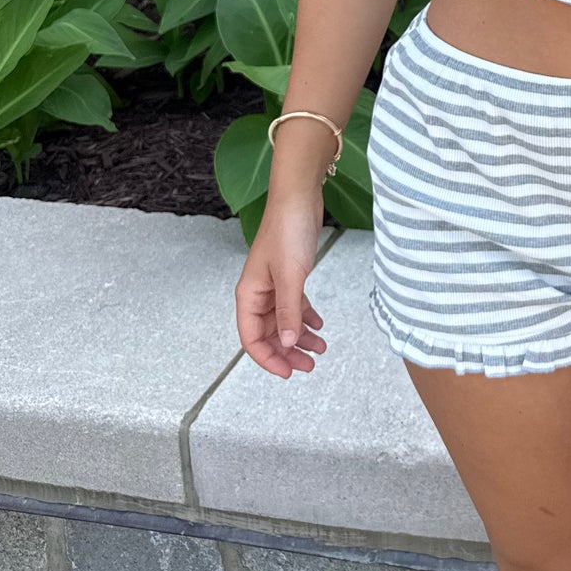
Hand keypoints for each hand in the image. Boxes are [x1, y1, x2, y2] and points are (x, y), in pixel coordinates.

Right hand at [235, 185, 327, 377]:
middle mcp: (258, 293)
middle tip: (310, 366)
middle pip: (268, 334)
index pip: (251, 338)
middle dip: (288, 352)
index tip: (289, 372)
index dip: (268, 359)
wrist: (300, 197)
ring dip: (300, 337)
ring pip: (284, 321)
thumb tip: (288, 345)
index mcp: (249, 295)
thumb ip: (289, 312)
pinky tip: (320, 326)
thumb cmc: (288, 231)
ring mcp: (274, 284)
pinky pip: (295, 305)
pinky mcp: (289, 275)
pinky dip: (306, 318)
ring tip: (321, 349)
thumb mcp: (291, 276)